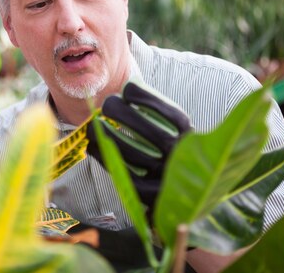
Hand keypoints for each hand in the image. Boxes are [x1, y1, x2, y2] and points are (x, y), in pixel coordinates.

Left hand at [86, 82, 191, 207]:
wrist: (187, 194)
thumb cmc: (173, 154)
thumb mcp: (176, 134)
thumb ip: (160, 116)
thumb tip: (128, 89)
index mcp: (190, 138)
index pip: (171, 114)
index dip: (148, 99)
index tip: (128, 89)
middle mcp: (181, 158)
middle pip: (149, 131)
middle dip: (122, 113)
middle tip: (107, 104)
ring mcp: (167, 178)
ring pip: (132, 153)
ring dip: (107, 136)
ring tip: (92, 126)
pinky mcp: (151, 195)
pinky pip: (124, 174)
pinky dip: (106, 158)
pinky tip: (94, 147)